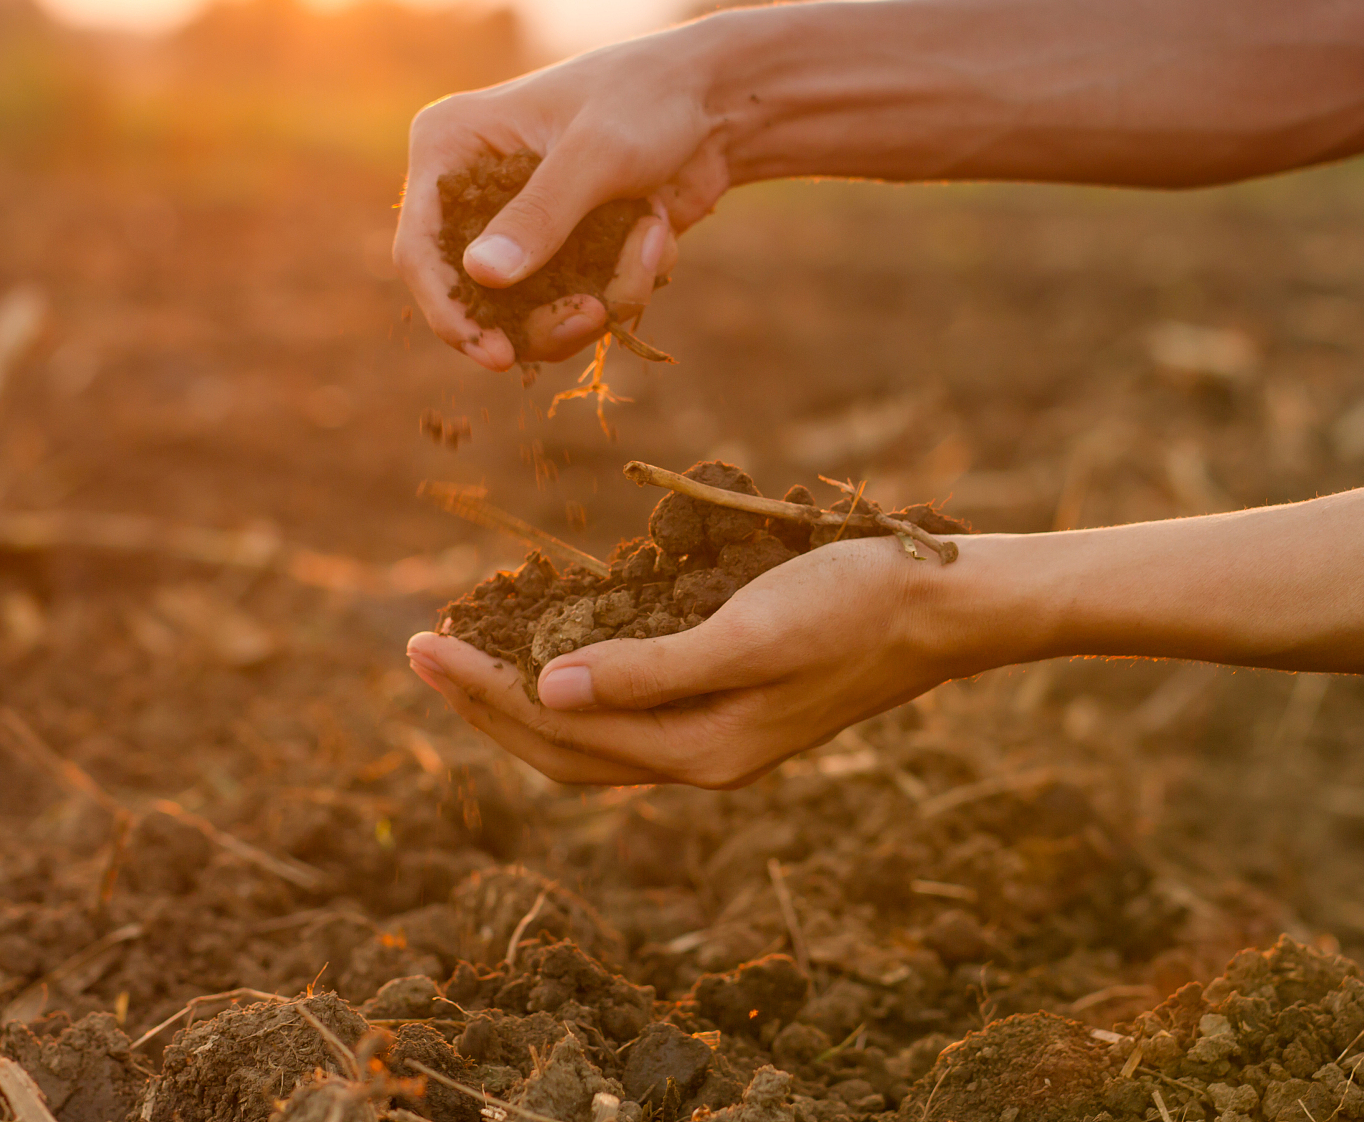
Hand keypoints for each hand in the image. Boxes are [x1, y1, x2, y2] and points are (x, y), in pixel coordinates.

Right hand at [392, 27, 732, 369]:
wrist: (715, 99)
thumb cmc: (648, 97)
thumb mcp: (596, 153)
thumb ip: (541, 216)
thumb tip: (481, 276)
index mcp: (450, 147)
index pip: (421, 250)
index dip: (450, 312)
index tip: (494, 356)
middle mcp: (473, 191)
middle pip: (477, 298)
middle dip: (542, 320)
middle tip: (595, 316)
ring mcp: (520, 225)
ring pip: (533, 312)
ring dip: (601, 296)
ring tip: (651, 243)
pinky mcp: (565, 250)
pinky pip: (580, 302)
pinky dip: (625, 281)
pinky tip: (656, 229)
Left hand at [404, 537, 995, 787]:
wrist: (945, 607)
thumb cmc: (854, 605)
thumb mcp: (749, 633)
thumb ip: (650, 671)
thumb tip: (547, 692)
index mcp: (700, 751)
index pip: (558, 732)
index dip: (483, 691)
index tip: (423, 642)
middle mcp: (702, 758)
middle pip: (563, 749)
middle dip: (485, 702)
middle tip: (419, 646)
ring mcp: (719, 735)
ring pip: (593, 735)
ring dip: (524, 697)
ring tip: (469, 651)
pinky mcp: (734, 704)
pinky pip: (631, 711)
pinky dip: (578, 684)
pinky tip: (560, 644)